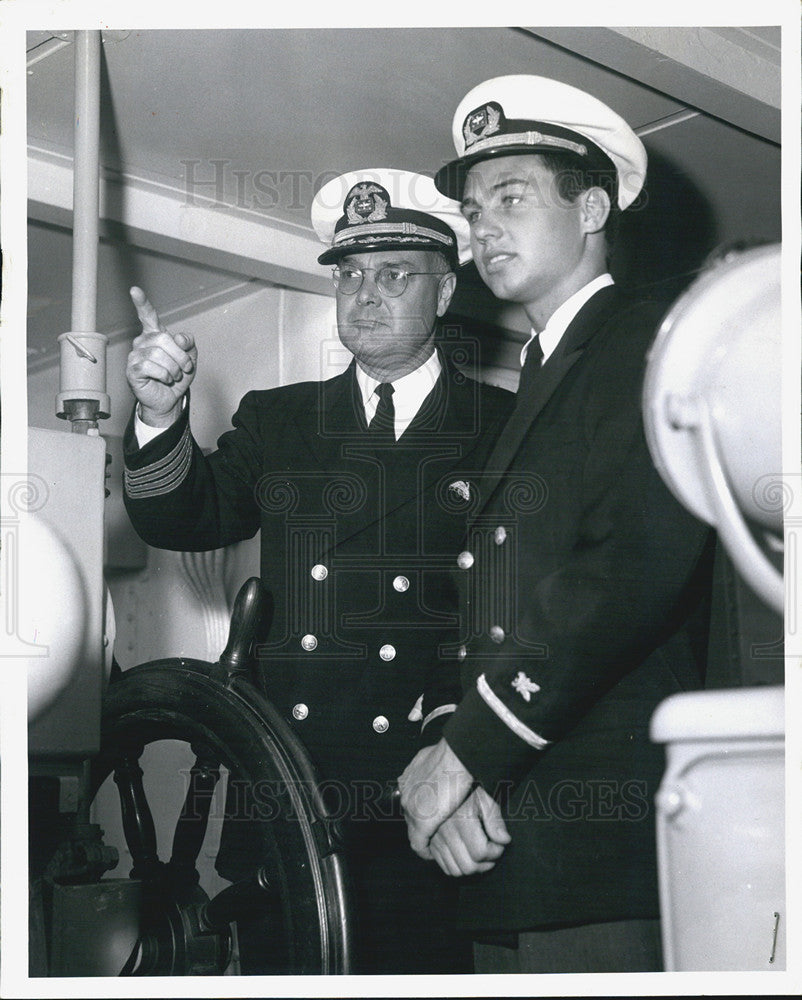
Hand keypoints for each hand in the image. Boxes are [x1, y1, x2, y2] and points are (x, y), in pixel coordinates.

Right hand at [126, 286, 196, 425]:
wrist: (171, 398)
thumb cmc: (177, 376)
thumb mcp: (190, 357)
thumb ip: (188, 344)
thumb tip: (178, 339)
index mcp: (156, 334)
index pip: (148, 315)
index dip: (142, 303)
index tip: (135, 290)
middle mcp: (143, 342)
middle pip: (164, 338)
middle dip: (180, 356)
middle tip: (184, 368)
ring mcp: (136, 355)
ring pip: (159, 354)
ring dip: (174, 368)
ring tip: (174, 376)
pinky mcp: (133, 370)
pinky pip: (151, 367)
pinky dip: (164, 375)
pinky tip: (164, 380)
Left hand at [397, 738, 473, 858]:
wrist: (457, 757)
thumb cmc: (451, 753)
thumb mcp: (433, 754)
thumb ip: (427, 761)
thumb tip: (429, 761)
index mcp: (409, 777)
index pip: (410, 798)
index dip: (421, 806)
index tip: (430, 811)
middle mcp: (406, 792)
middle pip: (410, 813)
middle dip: (420, 821)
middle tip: (433, 829)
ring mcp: (412, 808)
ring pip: (412, 829)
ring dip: (423, 837)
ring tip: (432, 845)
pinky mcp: (422, 822)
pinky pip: (418, 843)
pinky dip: (424, 850)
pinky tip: (431, 854)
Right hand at [428, 786, 509, 876]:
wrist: (440, 786)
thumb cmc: (466, 793)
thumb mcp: (484, 800)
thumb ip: (495, 820)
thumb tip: (504, 841)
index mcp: (462, 821)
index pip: (481, 852)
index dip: (496, 851)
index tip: (499, 843)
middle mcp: (446, 833)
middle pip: (469, 866)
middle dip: (485, 864)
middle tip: (492, 852)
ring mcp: (436, 841)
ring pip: (457, 871)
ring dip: (472, 868)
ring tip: (480, 856)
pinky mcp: (431, 845)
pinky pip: (446, 868)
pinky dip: (459, 868)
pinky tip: (467, 856)